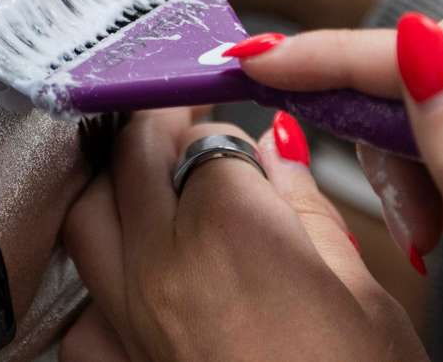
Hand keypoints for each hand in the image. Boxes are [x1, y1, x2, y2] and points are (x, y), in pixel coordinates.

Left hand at [61, 108, 424, 361]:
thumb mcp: (364, 296)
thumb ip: (308, 211)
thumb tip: (278, 155)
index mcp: (232, 228)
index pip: (204, 136)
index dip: (220, 120)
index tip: (232, 116)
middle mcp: (162, 267)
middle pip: (128, 156)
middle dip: (156, 126)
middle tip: (184, 123)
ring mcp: (127, 325)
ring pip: (84, 220)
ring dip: (112, 187)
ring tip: (150, 186)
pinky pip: (78, 313)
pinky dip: (98, 284)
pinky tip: (135, 286)